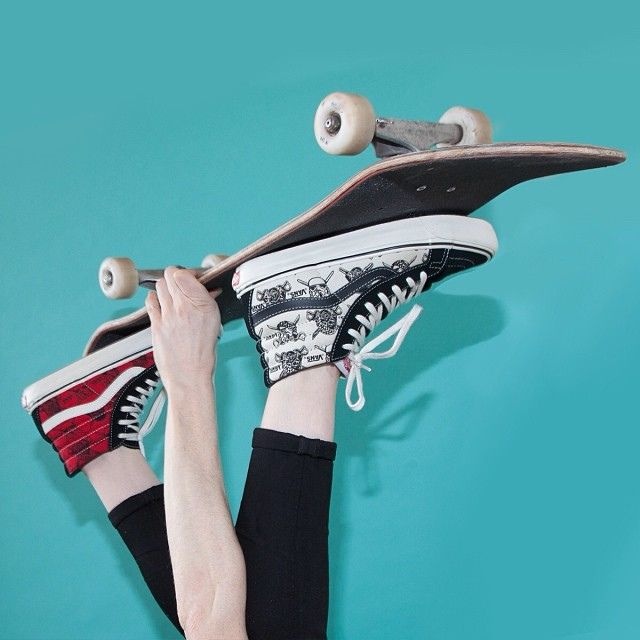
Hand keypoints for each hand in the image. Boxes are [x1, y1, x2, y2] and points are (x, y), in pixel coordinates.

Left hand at [145, 267, 221, 391]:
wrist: (189, 375)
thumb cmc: (203, 353)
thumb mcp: (214, 321)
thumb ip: (209, 301)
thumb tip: (207, 289)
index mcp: (202, 305)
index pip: (183, 273)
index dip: (187, 273)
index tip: (193, 278)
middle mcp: (183, 307)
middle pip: (169, 276)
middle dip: (176, 278)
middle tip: (182, 286)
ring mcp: (167, 316)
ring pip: (159, 286)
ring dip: (165, 287)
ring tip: (172, 296)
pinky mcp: (155, 325)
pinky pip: (150, 302)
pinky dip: (155, 299)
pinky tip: (161, 305)